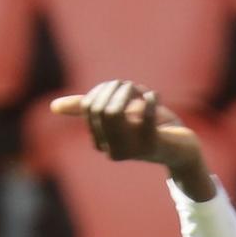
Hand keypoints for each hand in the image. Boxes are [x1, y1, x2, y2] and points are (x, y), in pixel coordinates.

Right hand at [48, 81, 211, 198]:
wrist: (181, 148)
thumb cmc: (148, 128)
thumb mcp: (117, 114)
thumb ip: (89, 109)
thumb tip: (53, 107)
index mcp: (102, 142)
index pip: (89, 107)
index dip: (102, 90)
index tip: (118, 88)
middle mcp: (114, 150)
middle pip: (100, 109)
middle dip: (114, 89)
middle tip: (129, 86)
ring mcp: (132, 150)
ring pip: (115, 113)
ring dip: (127, 92)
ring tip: (139, 89)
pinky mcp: (152, 146)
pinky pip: (144, 117)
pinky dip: (148, 99)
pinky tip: (154, 96)